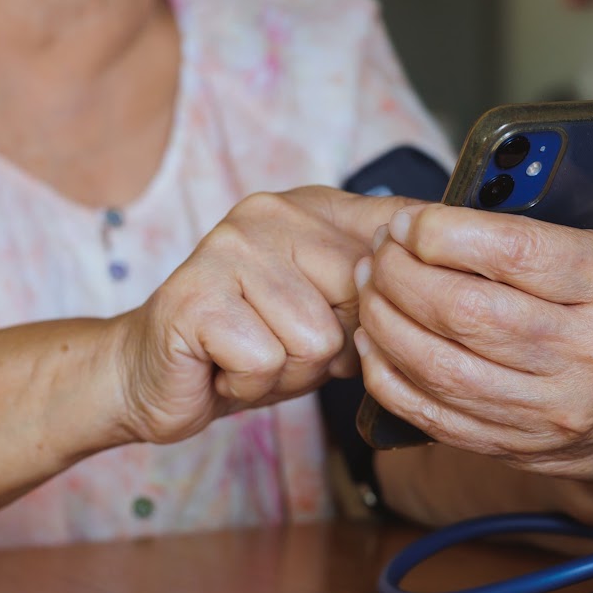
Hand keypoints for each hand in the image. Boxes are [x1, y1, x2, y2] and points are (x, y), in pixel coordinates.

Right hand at [116, 186, 405, 444]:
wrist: (151, 374)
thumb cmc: (248, 345)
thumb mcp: (328, 313)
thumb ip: (374, 291)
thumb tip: (441, 283)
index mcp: (312, 208)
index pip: (401, 224)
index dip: (411, 282)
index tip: (400, 308)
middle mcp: (270, 214)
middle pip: (361, 297)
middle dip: (332, 347)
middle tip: (285, 346)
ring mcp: (228, 249)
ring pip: (316, 339)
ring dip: (288, 372)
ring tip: (251, 357)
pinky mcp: (195, 297)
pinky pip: (266, 362)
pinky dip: (250, 385)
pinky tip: (224, 369)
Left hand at [354, 50, 592, 482]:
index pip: (513, 253)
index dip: (444, 235)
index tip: (411, 220)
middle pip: (464, 311)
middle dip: (402, 277)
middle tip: (377, 251)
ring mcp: (555, 409)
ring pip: (442, 364)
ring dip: (386, 324)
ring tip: (369, 287)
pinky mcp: (522, 445)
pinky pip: (437, 414)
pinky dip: (392, 378)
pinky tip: (375, 345)